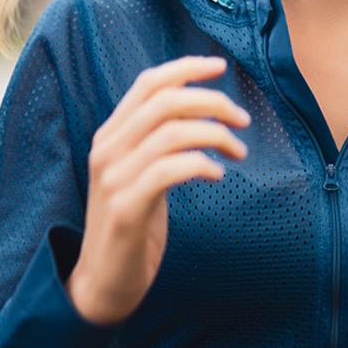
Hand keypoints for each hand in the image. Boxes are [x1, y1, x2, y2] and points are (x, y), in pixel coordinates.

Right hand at [66, 55, 251, 324]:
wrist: (104, 281)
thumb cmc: (133, 225)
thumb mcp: (143, 174)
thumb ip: (159, 142)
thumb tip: (201, 110)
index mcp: (111, 136)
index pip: (148, 84)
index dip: (186, 69)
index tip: (221, 66)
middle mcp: (107, 150)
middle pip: (165, 101)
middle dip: (212, 102)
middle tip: (243, 120)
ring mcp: (113, 178)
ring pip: (172, 132)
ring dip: (216, 136)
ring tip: (238, 153)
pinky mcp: (125, 208)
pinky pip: (170, 170)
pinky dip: (202, 165)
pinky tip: (217, 176)